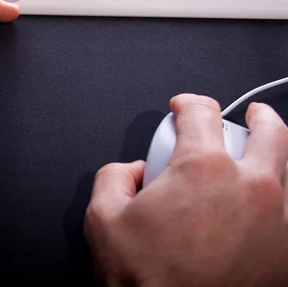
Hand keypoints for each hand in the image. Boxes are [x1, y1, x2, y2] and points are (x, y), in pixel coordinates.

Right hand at [85, 94, 287, 286]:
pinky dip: (282, 195)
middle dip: (258, 116)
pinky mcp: (287, 252)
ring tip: (270, 147)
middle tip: (252, 114)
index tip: (182, 107)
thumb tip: (133, 172)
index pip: (201, 113)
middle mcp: (252, 188)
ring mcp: (278, 221)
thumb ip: (114, 177)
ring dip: (280, 150)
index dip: (187, 103)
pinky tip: (268, 199)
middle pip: (269, 132)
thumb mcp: (103, 219)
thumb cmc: (147, 281)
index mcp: (204, 170)